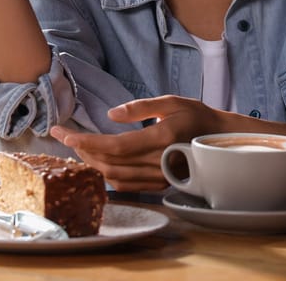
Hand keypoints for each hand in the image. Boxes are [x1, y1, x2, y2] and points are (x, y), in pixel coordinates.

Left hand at [50, 95, 225, 191]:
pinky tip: (99, 162)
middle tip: (67, 137)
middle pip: (110, 163)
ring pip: (115, 178)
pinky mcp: (160, 184)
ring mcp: (160, 176)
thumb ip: (140, 107)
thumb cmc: (196, 116)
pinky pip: (127, 185)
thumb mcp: (171, 101)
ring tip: (79, 148)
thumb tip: (111, 115)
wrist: (221, 139)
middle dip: (83, 151)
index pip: (115, 146)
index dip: (87, 141)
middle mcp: (160, 161)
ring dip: (92, 164)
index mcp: (162, 138)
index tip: (65, 133)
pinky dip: (107, 175)